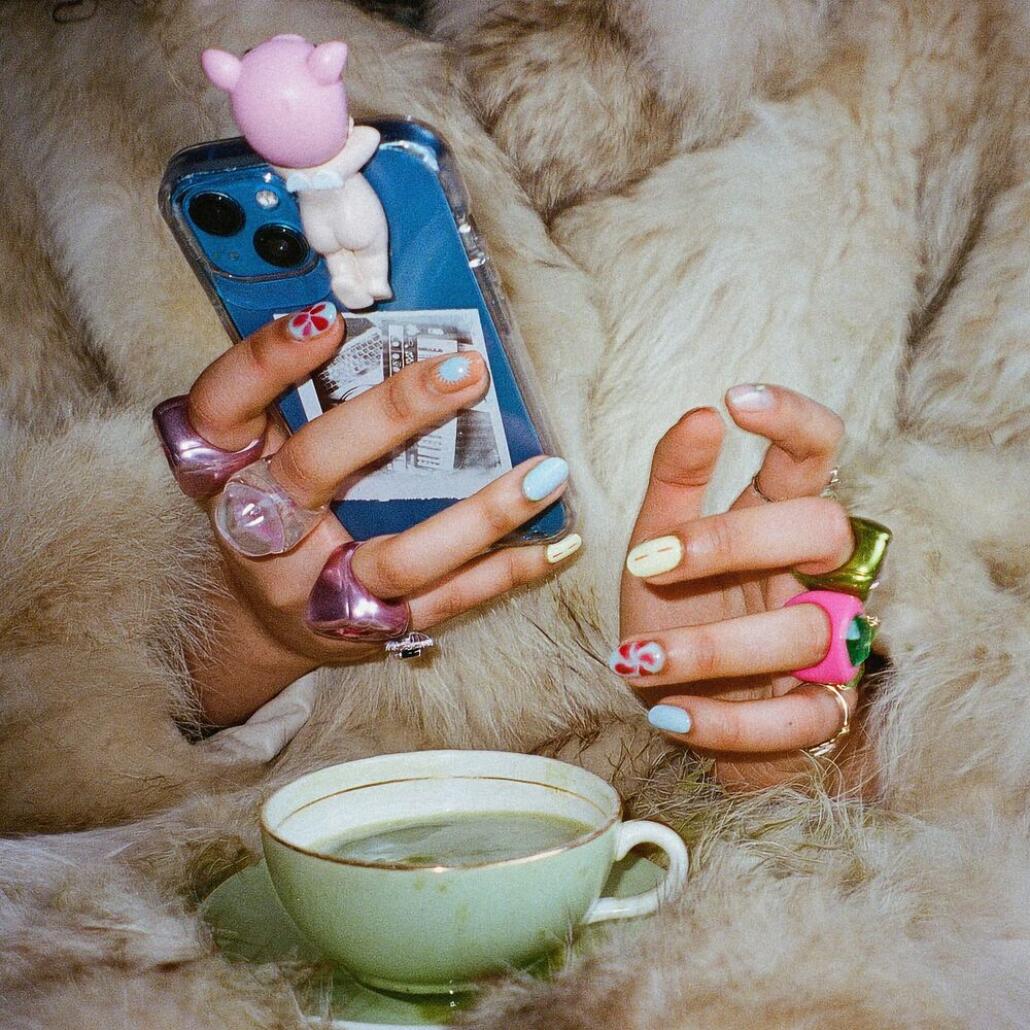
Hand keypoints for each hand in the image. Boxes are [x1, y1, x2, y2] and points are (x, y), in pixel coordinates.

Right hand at [180, 308, 577, 724]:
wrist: (264, 621)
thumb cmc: (274, 510)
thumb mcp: (263, 447)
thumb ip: (299, 394)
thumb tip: (378, 321)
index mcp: (226, 470)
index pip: (223, 406)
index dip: (265, 361)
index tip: (327, 319)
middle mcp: (263, 532)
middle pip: (313, 469)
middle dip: (389, 415)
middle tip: (466, 370)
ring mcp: (319, 592)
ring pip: (398, 558)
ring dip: (478, 515)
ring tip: (545, 472)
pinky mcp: (371, 629)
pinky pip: (444, 602)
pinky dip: (503, 572)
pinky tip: (554, 541)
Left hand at [612, 385, 871, 790]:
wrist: (681, 709)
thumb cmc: (674, 616)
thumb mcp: (653, 547)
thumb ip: (673, 485)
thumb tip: (701, 413)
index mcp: (775, 523)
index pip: (815, 454)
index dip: (792, 419)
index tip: (736, 399)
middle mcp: (813, 576)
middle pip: (823, 528)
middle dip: (735, 541)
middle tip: (653, 560)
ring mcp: (825, 645)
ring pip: (803, 632)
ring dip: (710, 647)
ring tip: (637, 658)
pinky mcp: (820, 713)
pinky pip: (800, 718)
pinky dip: (728, 721)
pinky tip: (671, 715)